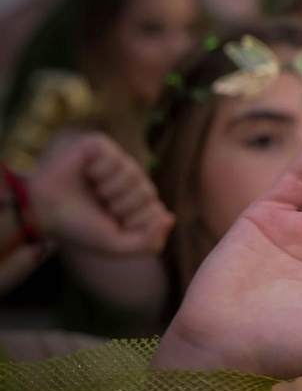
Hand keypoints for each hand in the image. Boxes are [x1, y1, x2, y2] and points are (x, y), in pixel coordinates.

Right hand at [32, 132, 172, 255]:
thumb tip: (169, 217)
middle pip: (147, 192)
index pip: (157, 211)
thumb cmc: (80, 228)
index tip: (111, 224)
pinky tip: (86, 174)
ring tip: (92, 191)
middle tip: (99, 207)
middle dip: (120, 206)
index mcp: (140, 200)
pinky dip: (97, 171)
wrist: (43, 214)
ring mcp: (117, 160)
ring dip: (108, 189)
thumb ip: (149, 241)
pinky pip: (113, 157)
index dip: (131, 223)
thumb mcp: (117, 245)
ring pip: (133, 174)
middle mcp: (132, 178)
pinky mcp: (100, 145)